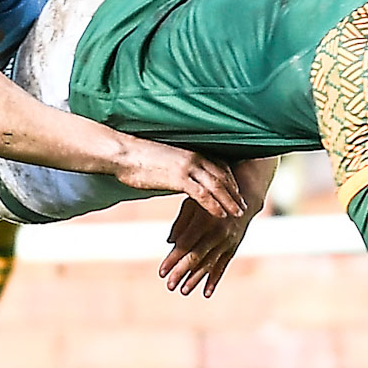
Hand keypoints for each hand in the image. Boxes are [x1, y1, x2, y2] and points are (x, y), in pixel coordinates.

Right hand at [114, 138, 244, 217]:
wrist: (123, 153)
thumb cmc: (138, 157)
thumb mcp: (164, 159)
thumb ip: (177, 165)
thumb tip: (180, 173)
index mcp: (191, 151)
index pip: (219, 165)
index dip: (230, 179)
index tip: (237, 191)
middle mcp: (194, 157)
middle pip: (223, 176)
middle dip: (235, 192)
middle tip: (244, 205)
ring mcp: (188, 167)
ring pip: (217, 185)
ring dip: (230, 200)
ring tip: (239, 213)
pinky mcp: (179, 178)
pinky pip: (202, 194)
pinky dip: (214, 205)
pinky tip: (221, 215)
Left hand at [158, 157, 274, 296]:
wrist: (243, 197)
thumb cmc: (210, 199)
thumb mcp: (193, 203)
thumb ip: (181, 222)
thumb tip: (170, 242)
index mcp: (204, 220)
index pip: (185, 244)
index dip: (172, 259)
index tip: (161, 272)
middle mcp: (217, 233)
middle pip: (196, 257)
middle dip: (181, 272)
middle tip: (169, 285)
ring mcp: (227, 242)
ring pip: (209, 264)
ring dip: (196, 279)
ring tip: (183, 291)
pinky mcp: (233, 248)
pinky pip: (223, 266)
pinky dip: (214, 280)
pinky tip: (206, 293)